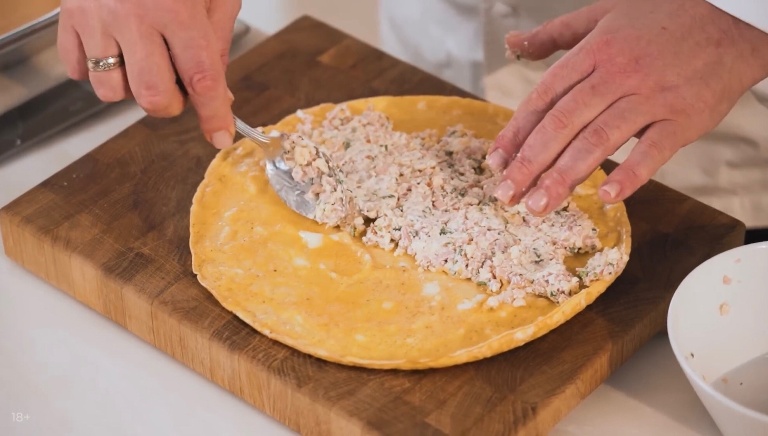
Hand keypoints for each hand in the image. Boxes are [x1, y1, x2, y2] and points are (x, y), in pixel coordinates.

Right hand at [58, 0, 241, 147]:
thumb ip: (217, 40)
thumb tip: (218, 93)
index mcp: (175, 8)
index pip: (201, 77)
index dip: (213, 114)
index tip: (220, 136)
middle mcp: (131, 15)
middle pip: (150, 96)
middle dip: (170, 103)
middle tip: (176, 84)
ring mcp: (93, 17)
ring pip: (108, 92)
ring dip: (130, 87)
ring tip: (141, 60)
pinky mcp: (66, 15)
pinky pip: (75, 70)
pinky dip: (95, 69)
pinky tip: (112, 47)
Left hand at [487, 0, 767, 214]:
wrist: (733, 17)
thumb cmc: (662, 15)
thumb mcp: (602, 13)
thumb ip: (553, 34)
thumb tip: (511, 45)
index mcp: (594, 51)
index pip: (544, 97)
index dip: (517, 131)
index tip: (496, 162)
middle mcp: (618, 74)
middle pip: (563, 124)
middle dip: (530, 164)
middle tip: (507, 195)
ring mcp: (652, 97)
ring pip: (599, 141)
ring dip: (565, 177)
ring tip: (539, 206)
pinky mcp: (684, 118)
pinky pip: (654, 151)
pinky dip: (632, 175)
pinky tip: (608, 197)